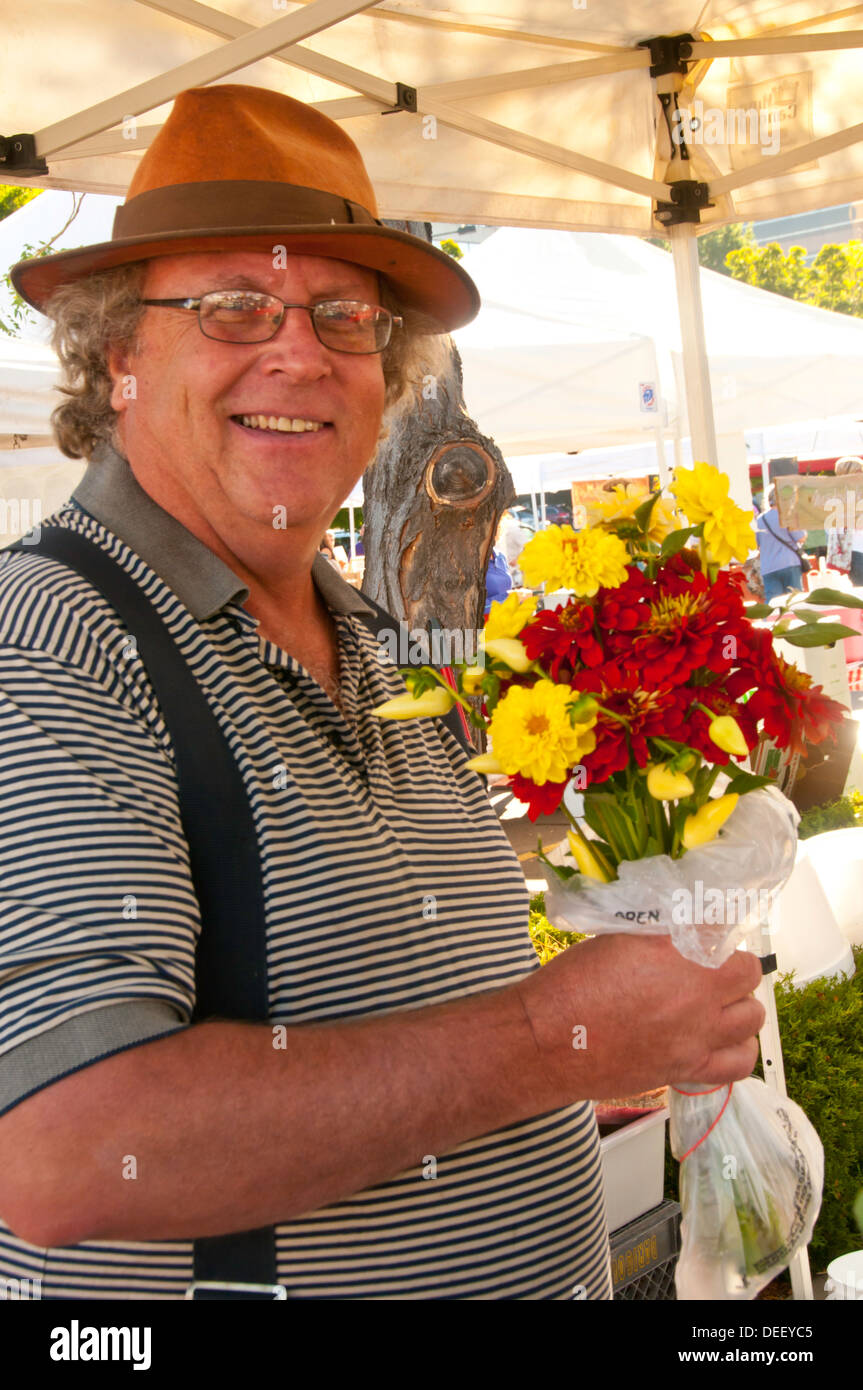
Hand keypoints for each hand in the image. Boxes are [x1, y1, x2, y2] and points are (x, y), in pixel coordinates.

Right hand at [516, 933, 764, 1103]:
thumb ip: (656, 936)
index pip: (720, 927)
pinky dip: (737, 1049)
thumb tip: (678, 930)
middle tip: (711, 966)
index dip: (714, 927)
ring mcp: (696, 1035)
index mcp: (673, 951)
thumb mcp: (613, 939)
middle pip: (746, 972)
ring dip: (739, 1004)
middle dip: (732, 964)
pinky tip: (720, 1039)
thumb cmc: (570, 986)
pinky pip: (739, 1063)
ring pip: (751, 1017)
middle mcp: (694, 992)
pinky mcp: (689, 1068)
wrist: (547, 1041)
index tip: (706, 929)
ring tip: (718, 1002)